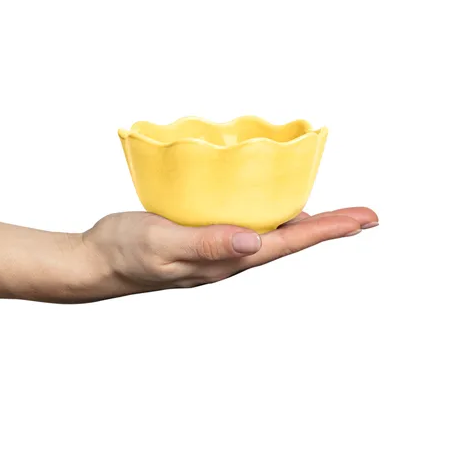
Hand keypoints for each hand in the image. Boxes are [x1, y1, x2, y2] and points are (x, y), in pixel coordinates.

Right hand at [74, 207, 378, 299]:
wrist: (98, 261)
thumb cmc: (125, 252)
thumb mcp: (161, 244)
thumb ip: (205, 244)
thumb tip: (253, 242)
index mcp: (228, 259)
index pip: (290, 243)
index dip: (329, 229)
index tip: (365, 219)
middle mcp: (232, 256)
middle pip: (292, 240)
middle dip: (330, 227)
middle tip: (366, 216)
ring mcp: (220, 248)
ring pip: (274, 234)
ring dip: (307, 224)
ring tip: (335, 214)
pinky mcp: (206, 236)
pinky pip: (250, 224)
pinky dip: (272, 213)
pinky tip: (273, 202)